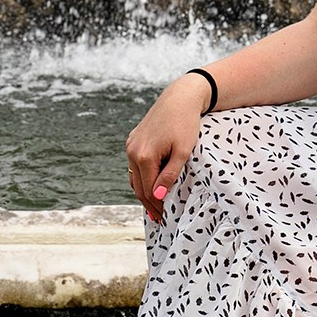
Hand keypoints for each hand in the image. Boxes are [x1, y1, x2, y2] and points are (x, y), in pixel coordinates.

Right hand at [126, 73, 206, 221]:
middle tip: (159, 219)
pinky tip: (150, 184)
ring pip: (134, 176)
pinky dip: (141, 177)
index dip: (156, 207)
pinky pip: (135, 164)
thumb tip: (157, 196)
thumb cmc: (186, 124)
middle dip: (149, 203)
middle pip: (138, 186)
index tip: (165, 219)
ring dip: (143, 191)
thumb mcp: (183, 152)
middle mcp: (132, 151)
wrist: (180, 97)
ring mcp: (131, 145)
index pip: (147, 191)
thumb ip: (169, 175)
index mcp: (144, 156)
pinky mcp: (133, 139)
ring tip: (155, 207)